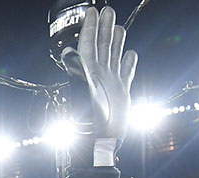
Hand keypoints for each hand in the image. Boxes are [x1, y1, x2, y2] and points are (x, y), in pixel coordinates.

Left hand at [60, 6, 137, 160]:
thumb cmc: (88, 123)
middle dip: (104, 27)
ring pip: (114, 56)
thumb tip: (68, 51)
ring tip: (119, 27)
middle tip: (108, 10)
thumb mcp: (83, 94)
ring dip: (116, 41)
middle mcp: (98, 75)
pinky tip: (131, 54)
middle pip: (102, 45)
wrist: (99, 143)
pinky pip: (126, 73)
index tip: (92, 11)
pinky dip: (128, 63)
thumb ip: (77, 72)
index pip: (89, 44)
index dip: (90, 27)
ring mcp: (110, 83)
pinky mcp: (120, 93)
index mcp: (88, 73)